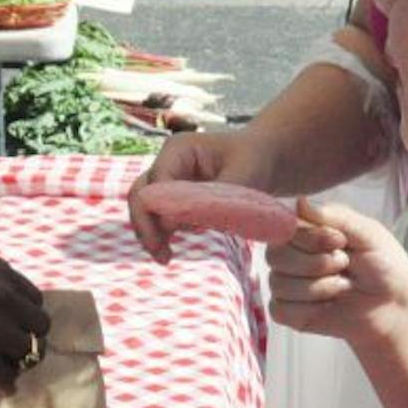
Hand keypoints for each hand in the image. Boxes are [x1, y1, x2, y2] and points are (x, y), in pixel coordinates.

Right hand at [0, 254, 48, 391]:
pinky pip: (9, 379)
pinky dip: (2, 386)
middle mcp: (2, 295)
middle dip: (26, 340)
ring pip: (28, 354)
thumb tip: (9, 308)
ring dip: (13, 364)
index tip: (10, 329)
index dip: (23, 318)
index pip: (35, 299)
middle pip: (40, 327)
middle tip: (7, 352)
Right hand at [127, 130, 263, 263]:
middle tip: (160, 254)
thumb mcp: (242, 176)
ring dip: (151, 232)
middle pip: (141, 195)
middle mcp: (168, 162)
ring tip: (164, 258)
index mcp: (179, 149)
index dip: (160, 209)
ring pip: (146, 207)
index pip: (156, 183)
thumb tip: (174, 223)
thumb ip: (209, 199)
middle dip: (146, 225)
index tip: (176, 233)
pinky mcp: (176, 194)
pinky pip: (159, 214)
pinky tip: (168, 252)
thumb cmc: (256, 159)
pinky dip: (161, 233)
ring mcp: (169, 178)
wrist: (266, 156)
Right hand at [267, 198, 407, 351]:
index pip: (283, 227)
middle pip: (275, 256)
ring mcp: (285, 285)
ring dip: (320, 288)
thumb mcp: (367, 232)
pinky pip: (281, 310)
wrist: (396, 306)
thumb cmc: (384, 266)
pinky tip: (329, 306)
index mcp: (305, 231)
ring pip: (279, 284)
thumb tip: (299, 202)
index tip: (340, 241)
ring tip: (343, 286)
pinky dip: (310, 309)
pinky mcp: (287, 313)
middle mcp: (290, 255)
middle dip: (316, 263)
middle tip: (344, 265)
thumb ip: (335, 216)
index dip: (310, 237)